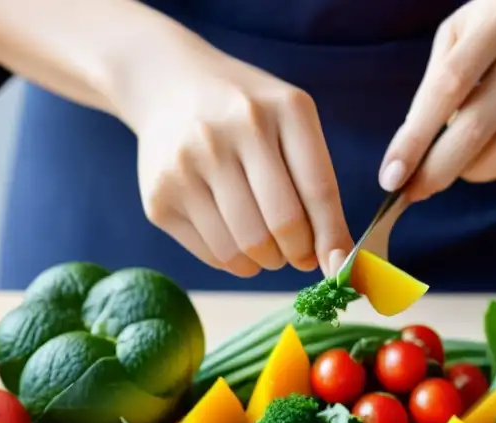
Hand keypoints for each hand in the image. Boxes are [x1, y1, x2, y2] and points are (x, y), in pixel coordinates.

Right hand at [121, 34, 353, 276]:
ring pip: (244, 248)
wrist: (169, 86)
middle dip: (297, 252)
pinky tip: (235, 240)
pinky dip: (234, 261)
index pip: (319, 191)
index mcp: (284, 109)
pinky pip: (213, 254)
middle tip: (297, 253)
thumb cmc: (248, 117)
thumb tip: (334, 262)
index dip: (330, 238)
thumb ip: (317, 186)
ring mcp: (191, 162)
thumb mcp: (290, 125)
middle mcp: (235, 129)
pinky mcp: (160, 196)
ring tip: (266, 248)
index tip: (335, 263)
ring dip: (265, 261)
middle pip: (282, 224)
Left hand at [380, 0, 495, 200]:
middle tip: (415, 191)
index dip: (416, 138)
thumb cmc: (481, 42)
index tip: (391, 178)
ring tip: (460, 165)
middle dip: (439, 169)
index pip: (447, 87)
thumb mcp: (451, 43)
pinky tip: (494, 163)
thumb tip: (406, 163)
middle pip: (478, 126)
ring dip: (474, 173)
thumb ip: (430, 93)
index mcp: (495, 17)